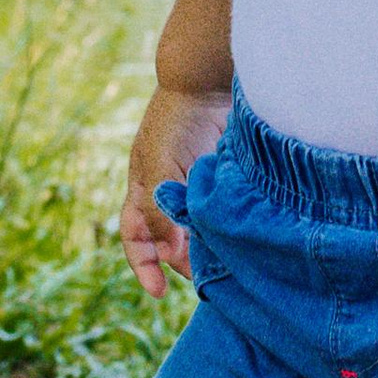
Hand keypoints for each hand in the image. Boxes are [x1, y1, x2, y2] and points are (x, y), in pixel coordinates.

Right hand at [119, 84, 228, 298]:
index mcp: (144, 189)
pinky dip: (227, 228)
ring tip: (224, 264)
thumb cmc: (178, 121)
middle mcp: (168, 191)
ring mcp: (196, 185)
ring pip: (198, 230)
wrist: (209, 83)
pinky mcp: (222, 180)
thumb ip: (160, 210)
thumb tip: (169, 252)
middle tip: (205, 278)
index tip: (159, 294)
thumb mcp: (160, 166)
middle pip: (170, 240)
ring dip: (207, 249)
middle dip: (183, 262)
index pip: (136, 237)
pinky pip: (221, 213)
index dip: (144, 266)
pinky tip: (240, 239)